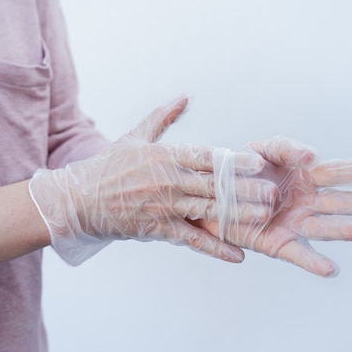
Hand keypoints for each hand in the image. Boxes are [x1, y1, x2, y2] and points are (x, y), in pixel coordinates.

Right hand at [28, 97, 277, 265]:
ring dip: (237, 216)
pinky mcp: (158, 228)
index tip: (258, 163)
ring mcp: (164, 206)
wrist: (79, 199)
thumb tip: (184, 96)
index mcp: (165, 156)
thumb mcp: (135, 136)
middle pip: (213, 186)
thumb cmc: (108, 166)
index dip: (233, 161)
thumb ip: (163, 117)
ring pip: (208, 211)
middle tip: (272, 194)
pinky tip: (238, 255)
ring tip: (264, 219)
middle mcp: (168, 181)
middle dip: (245, 190)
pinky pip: (192, 240)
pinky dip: (216, 248)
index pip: (206, 157)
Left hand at [197, 136, 351, 276]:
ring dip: (347, 229)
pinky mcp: (278, 243)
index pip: (340, 172)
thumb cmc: (241, 170)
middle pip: (343, 202)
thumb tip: (313, 154)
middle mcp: (306, 202)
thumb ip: (286, 147)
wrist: (211, 194)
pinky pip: (298, 254)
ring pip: (325, 227)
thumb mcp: (261, 149)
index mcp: (305, 177)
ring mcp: (294, 223)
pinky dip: (313, 262)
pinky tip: (330, 269)